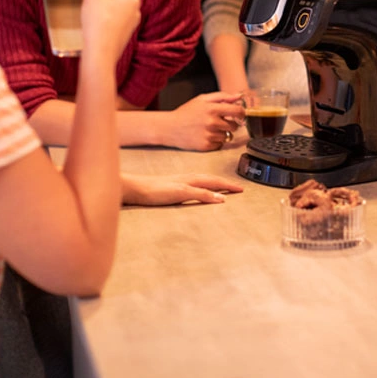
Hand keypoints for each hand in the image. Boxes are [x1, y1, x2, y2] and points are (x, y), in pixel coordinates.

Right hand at [80, 0, 140, 64]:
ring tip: (90, 15)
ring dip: (103, 8)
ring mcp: (132, 23)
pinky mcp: (125, 35)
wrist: (100, 54)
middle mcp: (136, 9)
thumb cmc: (97, 23)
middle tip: (89, 2)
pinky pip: (114, 21)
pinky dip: (105, 21)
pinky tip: (94, 27)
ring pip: (115, 8)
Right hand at [120, 171, 242, 205]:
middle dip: (227, 183)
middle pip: (211, 179)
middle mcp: (186, 178)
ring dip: (223, 186)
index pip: (207, 178)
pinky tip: (220, 199)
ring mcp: (182, 184)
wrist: (134, 187)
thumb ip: (180, 192)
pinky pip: (197, 193)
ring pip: (208, 183)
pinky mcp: (177, 191)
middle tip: (242, 188)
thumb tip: (189, 198)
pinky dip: (210, 195)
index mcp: (184, 178)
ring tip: (237, 190)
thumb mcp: (168, 190)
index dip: (221, 181)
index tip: (233, 186)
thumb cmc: (148, 190)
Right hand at [160, 92, 245, 150]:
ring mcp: (209, 136)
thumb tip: (239, 97)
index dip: (241, 113)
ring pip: (228, 136)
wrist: (170, 128)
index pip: (238, 111)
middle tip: (221, 121)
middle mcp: (212, 123)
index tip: (239, 114)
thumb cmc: (186, 112)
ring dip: (223, 132)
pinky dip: (216, 141)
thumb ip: (222, 97)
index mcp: (212, 109)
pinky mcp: (206, 146)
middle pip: (235, 126)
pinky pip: (220, 144)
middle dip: (231, 123)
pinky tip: (206, 135)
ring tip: (210, 128)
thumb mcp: (202, 99)